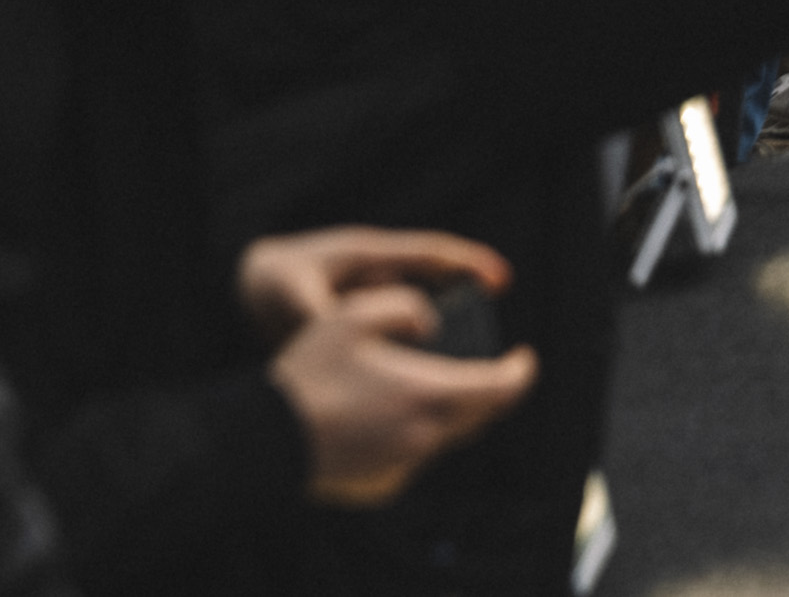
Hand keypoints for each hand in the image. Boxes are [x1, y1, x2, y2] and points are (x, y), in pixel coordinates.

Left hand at [237, 228, 512, 337]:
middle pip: (438, 280)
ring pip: (422, 307)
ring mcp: (375, 290)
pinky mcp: (365, 314)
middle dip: (470, 299)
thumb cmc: (271, 282)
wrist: (248, 284)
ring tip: (465, 363)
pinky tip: (422, 378)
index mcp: (368, 254)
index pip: (432, 253)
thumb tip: (341, 328)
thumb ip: (316, 312)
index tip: (502, 280)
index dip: (471, 263)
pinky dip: (417, 346)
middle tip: (494, 330)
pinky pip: (402, 327)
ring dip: (444, 329)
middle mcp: (380, 270)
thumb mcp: (290, 292)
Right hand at [267, 283, 536, 509]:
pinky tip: (396, 413)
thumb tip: (430, 321)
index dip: (520, 371)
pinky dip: (422, 431)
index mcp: (430, 393)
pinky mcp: (384, 482)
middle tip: (486, 367)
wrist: (264, 443)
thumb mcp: (353, 316)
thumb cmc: (309, 377)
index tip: (524, 356)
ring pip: (450, 434)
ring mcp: (404, 463)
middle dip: (490, 389)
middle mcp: (426, 435)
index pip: (501, 388)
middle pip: (481, 414)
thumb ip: (404, 307)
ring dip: (454, 410)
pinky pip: (419, 454)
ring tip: (436, 383)